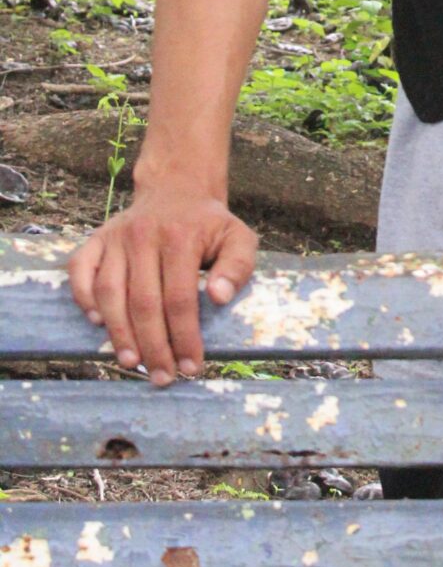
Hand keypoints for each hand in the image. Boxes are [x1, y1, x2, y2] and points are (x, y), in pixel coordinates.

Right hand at [67, 186, 256, 385]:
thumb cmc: (209, 224)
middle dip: (153, 346)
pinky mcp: (96, 238)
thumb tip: (219, 297)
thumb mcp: (238, 237)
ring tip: (132, 363)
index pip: (180, 298)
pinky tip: (97, 323)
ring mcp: (116, 237)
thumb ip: (237, 266)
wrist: (177, 189)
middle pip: (143, 302)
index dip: (184, 336)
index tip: (191, 366)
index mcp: (181, 236)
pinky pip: (80, 269)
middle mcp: (143, 235)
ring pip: (109, 292)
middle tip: (162, 376)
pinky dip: (83, 297)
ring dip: (118, 333)